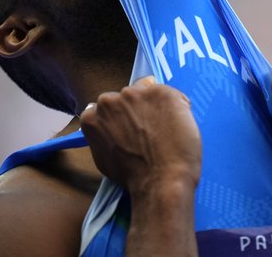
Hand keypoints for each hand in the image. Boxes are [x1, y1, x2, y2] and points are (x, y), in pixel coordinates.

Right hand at [80, 76, 201, 195]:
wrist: (161, 180)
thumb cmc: (134, 176)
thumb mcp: (104, 157)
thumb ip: (104, 135)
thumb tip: (110, 130)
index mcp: (93, 115)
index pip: (108, 105)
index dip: (123, 115)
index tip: (133, 126)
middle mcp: (110, 100)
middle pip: (128, 95)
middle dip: (139, 108)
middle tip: (151, 130)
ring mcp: (136, 94)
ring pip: (149, 91)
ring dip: (157, 106)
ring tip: (166, 130)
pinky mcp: (162, 93)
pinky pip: (173, 96)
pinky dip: (178, 108)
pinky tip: (179, 127)